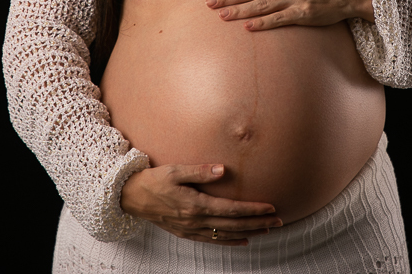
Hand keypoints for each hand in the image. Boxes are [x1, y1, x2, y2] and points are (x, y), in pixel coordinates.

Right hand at [120, 163, 281, 245]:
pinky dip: (229, 241)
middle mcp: (195, 221)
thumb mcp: (175, 171)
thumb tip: (222, 170)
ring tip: (267, 230)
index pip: (231, 209)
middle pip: (233, 225)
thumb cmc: (154, 180)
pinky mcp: (186, 233)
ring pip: (226, 234)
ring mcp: (191, 229)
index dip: (253, 209)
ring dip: (248, 233)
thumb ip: (199, 171)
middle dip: (258, 223)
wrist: (132, 197)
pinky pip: (212, 241)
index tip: (271, 207)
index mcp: (195, 205)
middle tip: (279, 221)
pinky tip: (242, 241)